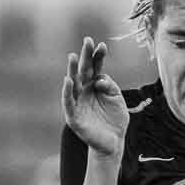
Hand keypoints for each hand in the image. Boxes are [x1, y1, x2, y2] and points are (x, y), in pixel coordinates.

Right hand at [61, 37, 128, 156]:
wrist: (113, 143)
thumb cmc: (115, 120)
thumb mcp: (117, 100)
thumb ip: (111, 87)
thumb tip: (100, 78)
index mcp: (95, 86)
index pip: (96, 68)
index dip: (98, 57)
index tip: (102, 45)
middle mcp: (84, 91)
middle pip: (83, 71)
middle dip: (85, 56)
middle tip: (88, 41)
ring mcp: (78, 102)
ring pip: (74, 84)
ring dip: (73, 70)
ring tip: (74, 57)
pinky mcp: (74, 116)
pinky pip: (69, 102)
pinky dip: (67, 92)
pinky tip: (68, 80)